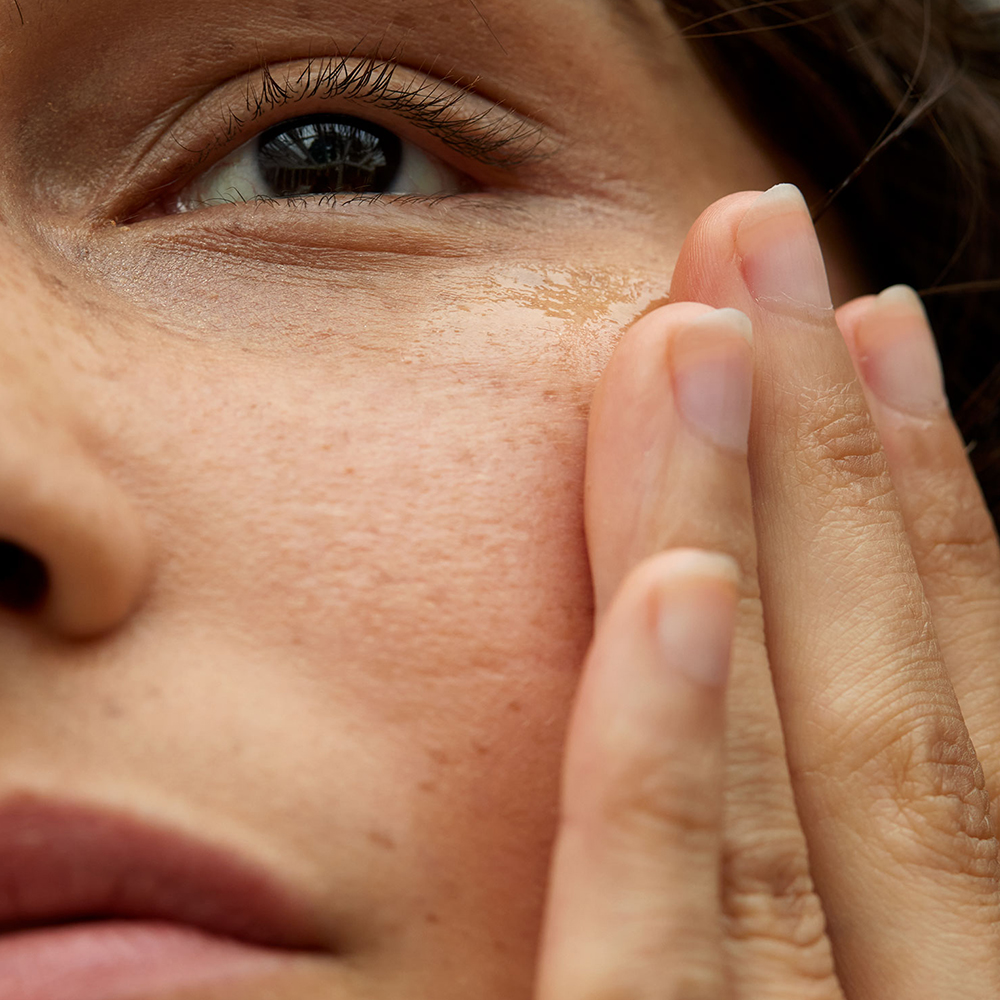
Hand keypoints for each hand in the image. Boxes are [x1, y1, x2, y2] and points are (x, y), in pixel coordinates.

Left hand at [535, 185, 999, 998]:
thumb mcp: (828, 975)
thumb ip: (800, 861)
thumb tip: (759, 607)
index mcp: (952, 974)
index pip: (948, 718)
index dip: (931, 513)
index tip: (871, 337)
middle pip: (882, 712)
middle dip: (829, 456)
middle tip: (764, 245)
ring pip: (791, 788)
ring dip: (756, 531)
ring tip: (710, 328)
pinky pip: (650, 941)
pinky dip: (668, 762)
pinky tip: (673, 585)